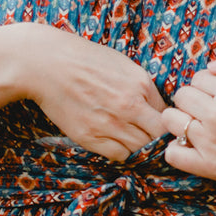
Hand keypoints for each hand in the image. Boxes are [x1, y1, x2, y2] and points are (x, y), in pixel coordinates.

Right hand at [2, 22, 166, 161]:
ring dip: (142, 148)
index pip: (168, 115)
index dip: (168, 123)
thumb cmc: (86, 60)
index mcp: (141, 85)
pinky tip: (119, 143)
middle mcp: (130, 106)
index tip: (163, 127)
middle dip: (161, 140)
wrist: (47, 65)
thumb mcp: (123, 65)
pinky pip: (119, 155)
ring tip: (136, 143)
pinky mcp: (90, 137)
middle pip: (160, 136)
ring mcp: (110, 124)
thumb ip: (143, 88)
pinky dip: (123, 153)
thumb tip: (159, 109)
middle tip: (155, 141)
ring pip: (141, 149)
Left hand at [163, 49, 215, 192]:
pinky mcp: (208, 167)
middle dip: (194, 101)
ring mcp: (211, 141)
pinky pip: (172, 153)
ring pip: (171, 120)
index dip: (208, 86)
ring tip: (202, 128)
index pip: (197, 77)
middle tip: (213, 113)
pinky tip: (194, 148)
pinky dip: (178, 150)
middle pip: (182, 96)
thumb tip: (212, 66)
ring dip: (182, 122)